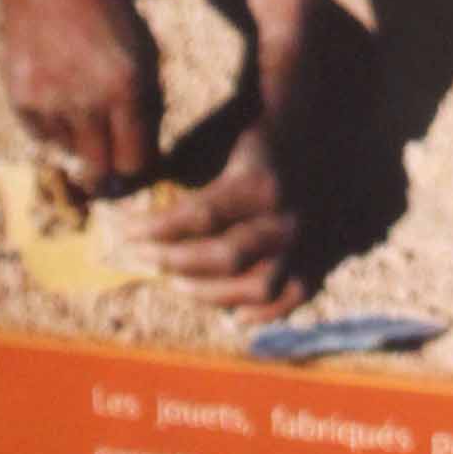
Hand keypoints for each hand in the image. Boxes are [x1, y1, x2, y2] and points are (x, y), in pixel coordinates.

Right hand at [0, 0, 157, 187]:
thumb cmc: (104, 9)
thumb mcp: (143, 47)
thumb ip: (147, 100)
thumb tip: (143, 154)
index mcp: (128, 86)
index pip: (135, 160)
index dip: (137, 167)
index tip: (134, 163)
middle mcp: (88, 100)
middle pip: (100, 169)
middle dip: (107, 171)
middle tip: (107, 167)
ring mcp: (50, 101)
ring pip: (70, 151)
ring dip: (79, 138)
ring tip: (80, 99)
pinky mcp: (20, 98)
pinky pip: (40, 134)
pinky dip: (51, 123)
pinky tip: (56, 88)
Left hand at [137, 122, 307, 316]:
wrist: (327, 138)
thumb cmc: (264, 140)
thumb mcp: (227, 141)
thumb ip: (190, 169)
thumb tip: (141, 201)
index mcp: (260, 184)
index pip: (198, 215)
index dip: (157, 228)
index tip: (125, 231)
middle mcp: (284, 219)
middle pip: (223, 256)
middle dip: (174, 261)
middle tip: (143, 258)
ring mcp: (304, 244)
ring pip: (256, 287)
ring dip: (210, 293)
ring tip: (177, 284)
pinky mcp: (319, 260)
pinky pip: (292, 298)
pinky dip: (264, 313)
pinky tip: (235, 315)